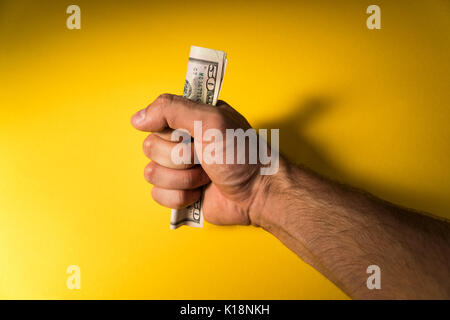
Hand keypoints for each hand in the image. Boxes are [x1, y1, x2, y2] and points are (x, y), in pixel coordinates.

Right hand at [131, 94, 273, 225]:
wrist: (258, 193)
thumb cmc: (242, 154)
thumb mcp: (211, 120)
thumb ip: (172, 109)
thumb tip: (138, 118)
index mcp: (190, 119)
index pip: (156, 118)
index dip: (171, 131)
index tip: (191, 135)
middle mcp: (182, 141)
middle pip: (151, 147)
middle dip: (180, 157)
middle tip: (204, 158)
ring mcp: (179, 168)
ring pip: (152, 173)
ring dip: (183, 178)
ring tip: (207, 176)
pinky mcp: (179, 192)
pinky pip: (158, 195)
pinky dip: (180, 196)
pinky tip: (200, 192)